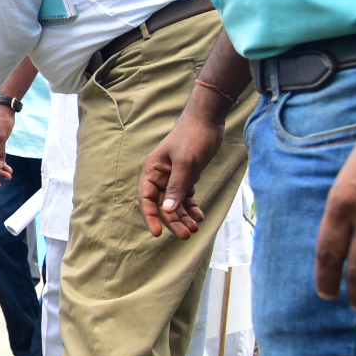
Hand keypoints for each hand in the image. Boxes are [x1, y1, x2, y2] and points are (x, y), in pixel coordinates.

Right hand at [137, 91, 229, 238]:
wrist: (208, 120)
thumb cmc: (192, 137)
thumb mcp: (185, 162)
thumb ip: (176, 187)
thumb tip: (167, 210)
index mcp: (152, 171)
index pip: (146, 199)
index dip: (151, 217)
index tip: (158, 233)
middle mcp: (160, 176)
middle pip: (162, 205)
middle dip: (173, 221)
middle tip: (186, 234)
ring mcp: (173, 177)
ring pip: (175, 203)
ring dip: (183, 217)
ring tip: (195, 228)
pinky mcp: (187, 177)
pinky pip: (186, 197)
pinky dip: (192, 208)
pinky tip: (200, 216)